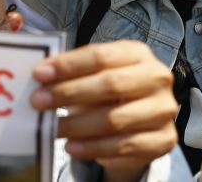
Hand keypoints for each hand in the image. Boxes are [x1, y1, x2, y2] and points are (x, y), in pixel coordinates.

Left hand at [31, 41, 177, 181]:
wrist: (140, 126)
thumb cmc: (112, 95)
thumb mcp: (96, 77)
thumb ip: (74, 73)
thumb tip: (42, 75)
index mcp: (139, 53)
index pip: (101, 56)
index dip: (69, 65)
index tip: (40, 74)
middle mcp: (157, 78)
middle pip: (110, 84)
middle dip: (70, 92)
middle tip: (39, 101)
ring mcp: (163, 109)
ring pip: (115, 119)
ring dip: (77, 125)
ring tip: (53, 128)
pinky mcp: (163, 139)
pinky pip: (123, 146)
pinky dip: (93, 148)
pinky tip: (72, 147)